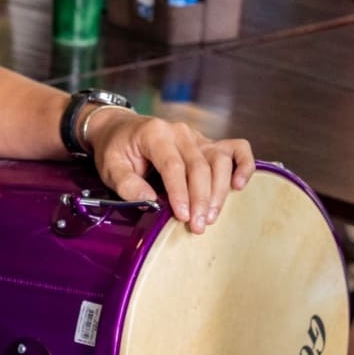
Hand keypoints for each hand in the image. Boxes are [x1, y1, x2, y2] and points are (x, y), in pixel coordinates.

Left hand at [86, 108, 253, 234]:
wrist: (120, 128)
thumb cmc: (115, 148)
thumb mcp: (110, 166)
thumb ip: (126, 184)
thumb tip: (150, 201)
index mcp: (155, 134)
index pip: (173, 165)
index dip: (179, 192)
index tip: (183, 216)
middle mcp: (180, 132)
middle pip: (199, 166)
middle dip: (201, 199)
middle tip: (198, 226)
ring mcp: (196, 137)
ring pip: (218, 161)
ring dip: (219, 191)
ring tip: (211, 217)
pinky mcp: (207, 144)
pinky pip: (236, 149)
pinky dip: (243, 164)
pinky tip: (239, 185)